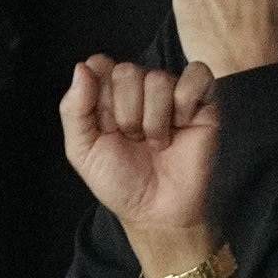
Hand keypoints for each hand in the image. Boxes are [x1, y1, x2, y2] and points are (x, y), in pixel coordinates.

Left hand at [58, 56, 220, 244]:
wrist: (157, 211)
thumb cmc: (121, 182)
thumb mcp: (82, 150)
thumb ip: (74, 109)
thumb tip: (82, 67)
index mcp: (108, 93)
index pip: (98, 66)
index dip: (100, 99)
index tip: (106, 129)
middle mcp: (139, 87)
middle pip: (127, 71)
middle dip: (126, 115)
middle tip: (134, 140)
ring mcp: (171, 91)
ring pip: (158, 78)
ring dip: (154, 121)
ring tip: (157, 143)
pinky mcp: (202, 99)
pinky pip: (196, 74)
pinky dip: (185, 103)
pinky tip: (182, 126)